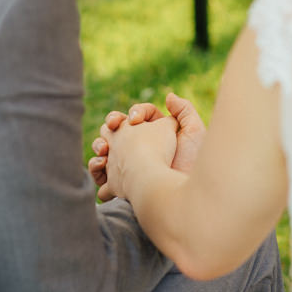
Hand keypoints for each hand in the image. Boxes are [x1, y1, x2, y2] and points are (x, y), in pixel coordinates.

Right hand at [89, 93, 205, 199]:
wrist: (185, 195)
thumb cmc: (192, 164)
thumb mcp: (194, 132)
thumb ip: (184, 110)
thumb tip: (168, 96)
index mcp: (157, 134)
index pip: (140, 115)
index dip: (135, 113)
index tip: (135, 120)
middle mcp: (141, 149)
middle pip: (117, 130)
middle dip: (111, 125)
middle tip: (113, 128)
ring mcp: (129, 167)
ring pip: (105, 151)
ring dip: (100, 145)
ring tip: (104, 150)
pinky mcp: (121, 186)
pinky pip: (101, 176)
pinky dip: (96, 169)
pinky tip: (102, 165)